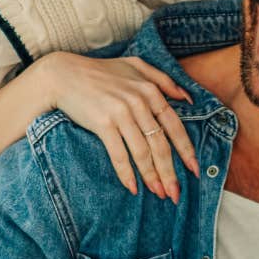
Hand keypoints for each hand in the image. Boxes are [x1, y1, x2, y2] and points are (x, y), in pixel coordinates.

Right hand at [35, 53, 197, 201]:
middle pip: (160, 144)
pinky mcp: (102, 123)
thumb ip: (163, 79)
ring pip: (142, 152)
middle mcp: (138, 102)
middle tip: (176, 193)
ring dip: (152, 177)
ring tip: (159, 193)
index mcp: (150, 90)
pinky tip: (132, 188)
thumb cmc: (100, 71)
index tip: (194, 170)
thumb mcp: (135, 65)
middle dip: (170, 172)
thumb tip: (187, 99)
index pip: (174, 126)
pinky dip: (126, 174)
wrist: (64, 74)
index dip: (186, 150)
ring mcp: (121, 113)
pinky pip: (119, 154)